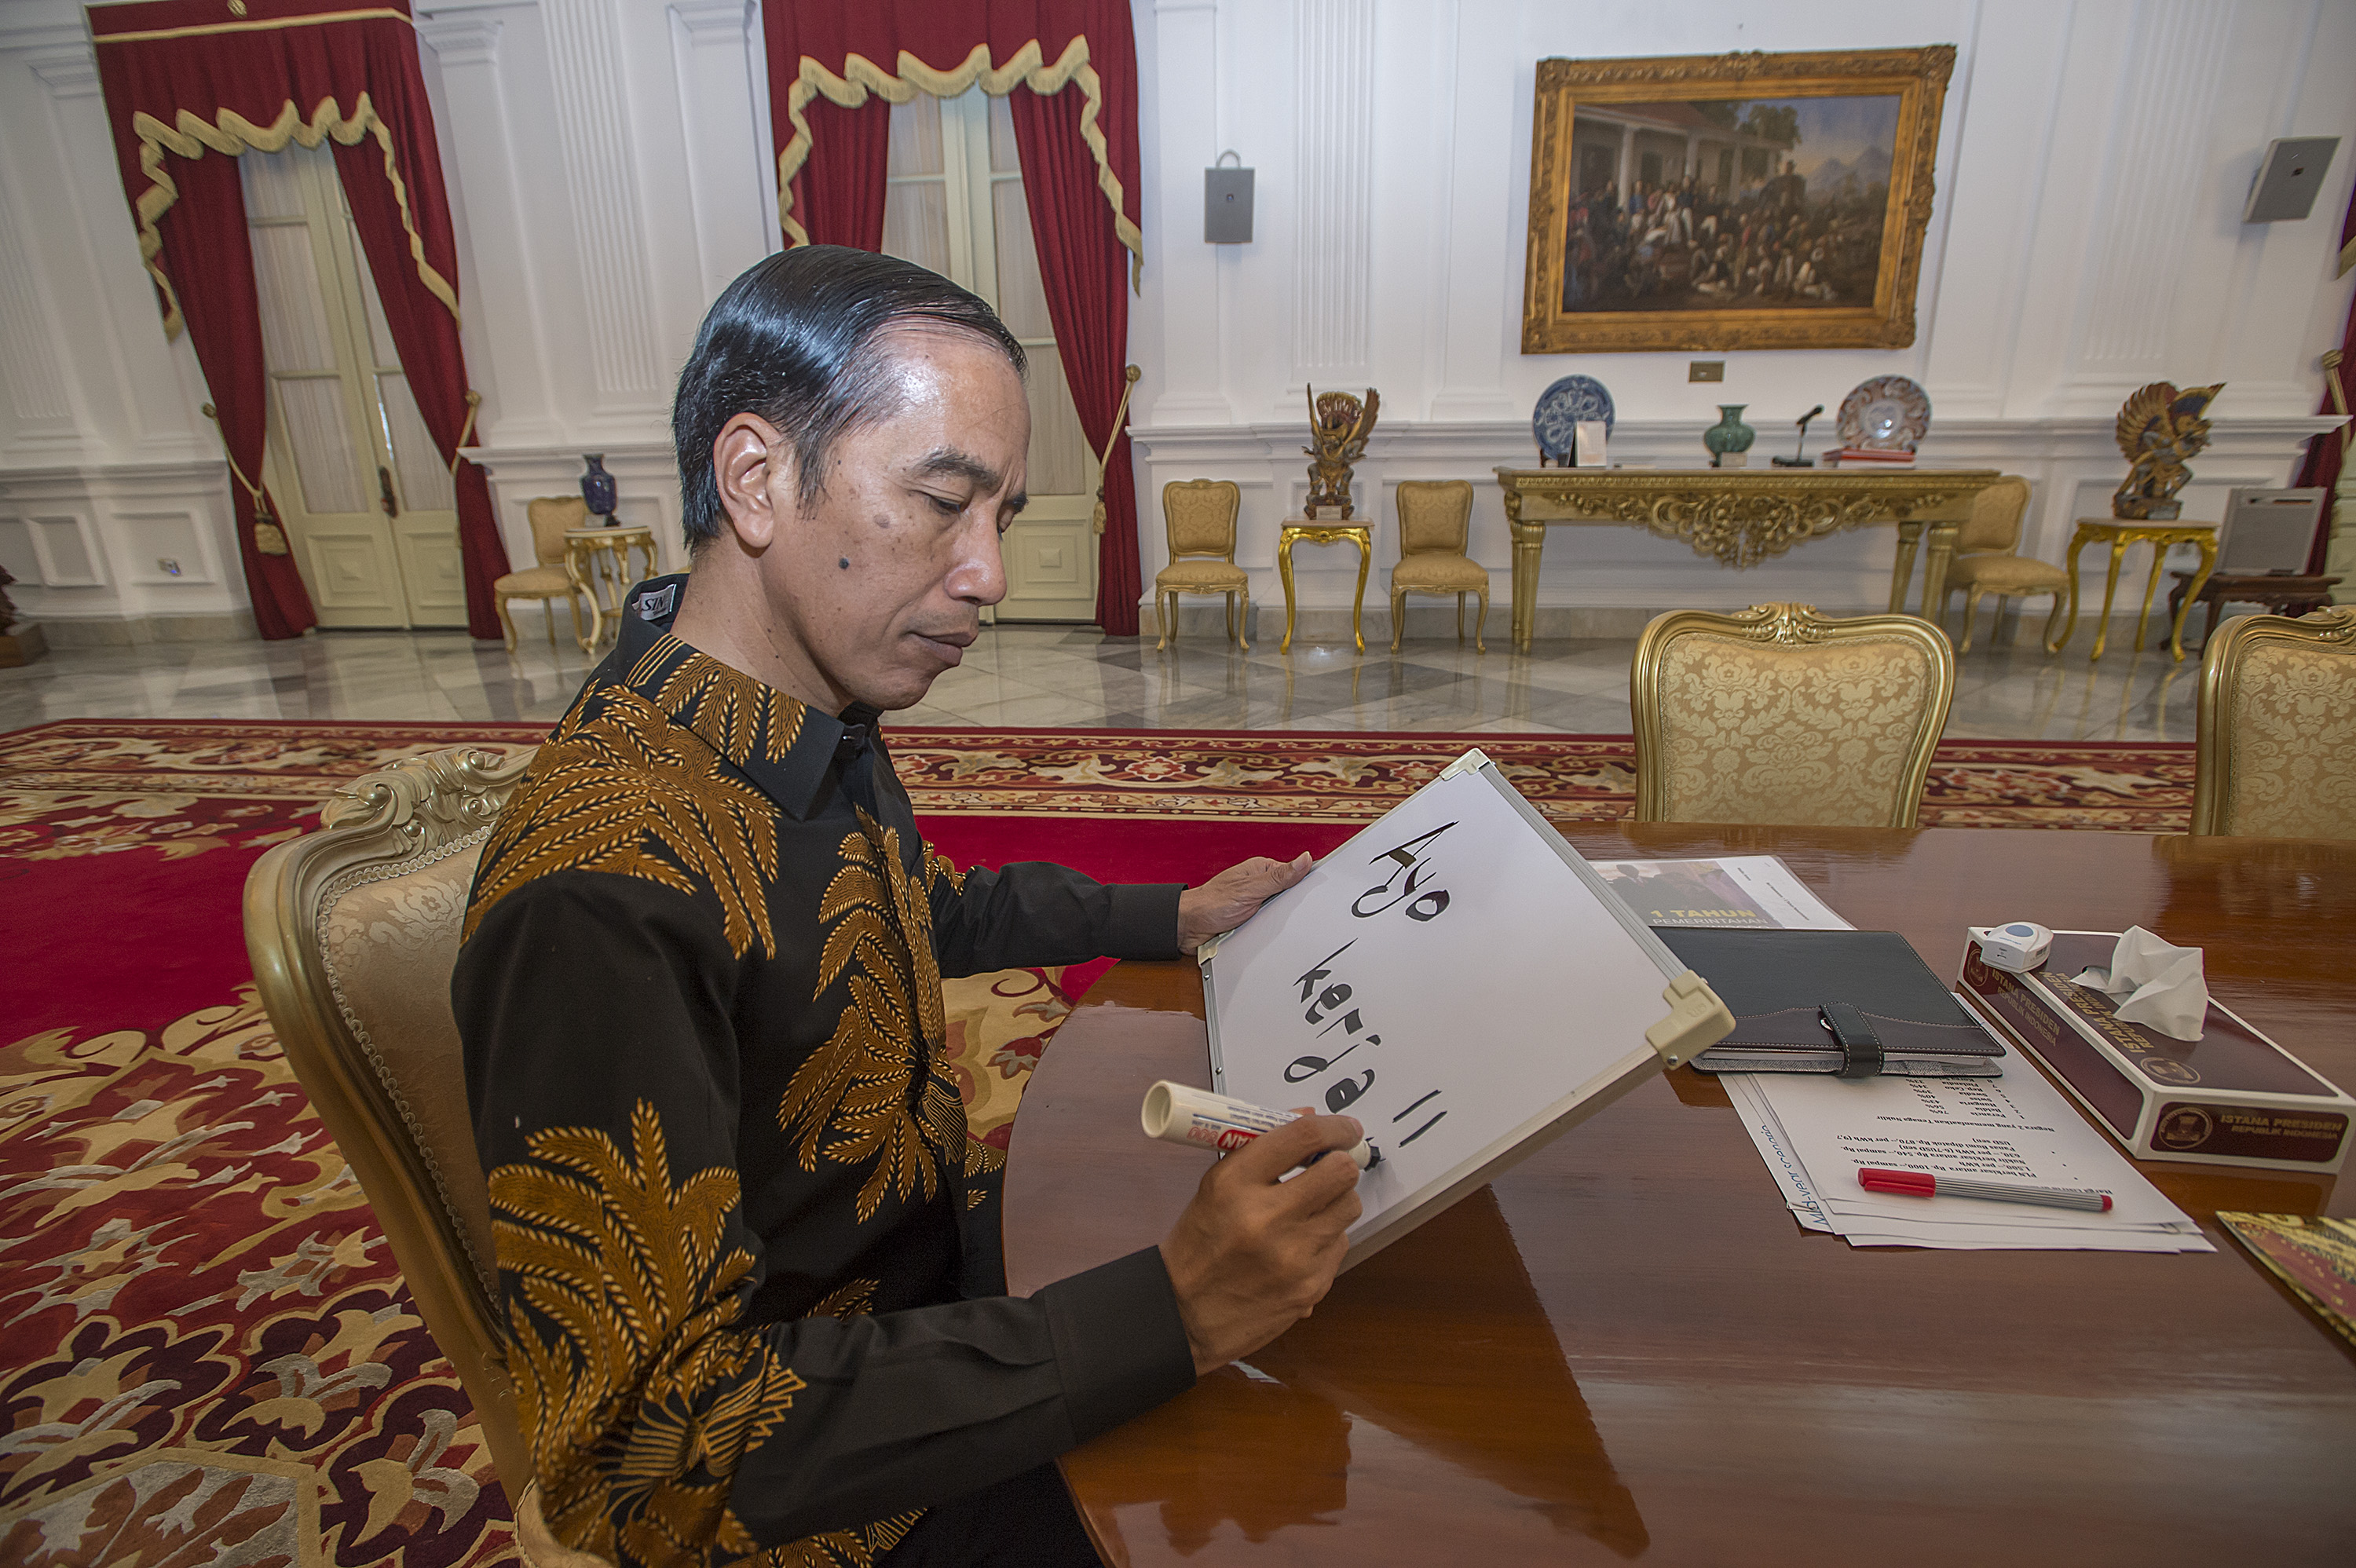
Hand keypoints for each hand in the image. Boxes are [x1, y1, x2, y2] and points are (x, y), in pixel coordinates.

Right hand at [1158, 1113, 1363, 1374]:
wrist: (1184, 1314)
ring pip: (1349, 1206)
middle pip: (1340, 1171)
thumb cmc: (1200, 1246)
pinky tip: (1301, 1245)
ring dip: (1337, 1201)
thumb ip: (1261, 1150)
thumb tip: (1308, 1116)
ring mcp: (1292, 1256)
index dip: (1335, 1126)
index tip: (1346, 1127)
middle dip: (1341, 1163)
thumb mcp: (1216, 1186)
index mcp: (1236, 1184)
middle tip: (1332, 1166)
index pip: (1303, 1136)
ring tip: (1311, 1208)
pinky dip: (1328, 1239)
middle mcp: (1265, 1218)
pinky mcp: (1311, 1286)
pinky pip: (1341, 1245)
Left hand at [1177, 853, 1312, 954]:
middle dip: (1290, 907)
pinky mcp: (1251, 919)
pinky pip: (1268, 926)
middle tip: (1287, 913)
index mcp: (1261, 870)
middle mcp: (1259, 885)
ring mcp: (1256, 902)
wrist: (1189, 927)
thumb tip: (1304, 859)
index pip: (1293, 872)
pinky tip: (1263, 933)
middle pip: (1289, 895)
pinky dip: (1266, 931)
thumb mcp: (1251, 889)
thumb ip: (1279, 876)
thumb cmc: (1212, 903)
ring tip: (1268, 923)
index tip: (1321, 889)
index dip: (1307, 881)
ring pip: (1279, 913)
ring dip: (1276, 922)